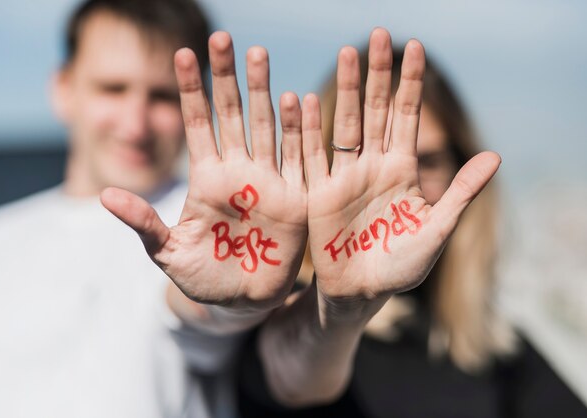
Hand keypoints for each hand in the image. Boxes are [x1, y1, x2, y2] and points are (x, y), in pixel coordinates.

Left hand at [102, 32, 306, 310]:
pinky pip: (299, 159)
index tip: (184, 52)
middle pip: (233, 115)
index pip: (198, 124)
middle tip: (223, 37)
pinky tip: (297, 100)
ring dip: (263, 91)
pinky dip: (299, 131)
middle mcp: (239, 172)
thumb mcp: (167, 252)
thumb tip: (104, 196)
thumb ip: (143, 223)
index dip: (191, 90)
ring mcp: (269, 182)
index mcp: (207, 178)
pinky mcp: (295, 199)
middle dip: (228, 77)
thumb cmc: (201, 277)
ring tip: (258, 54)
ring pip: (267, 126)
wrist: (241, 301)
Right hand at [302, 28, 500, 318]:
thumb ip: (460, 192)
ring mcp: (344, 176)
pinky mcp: (319, 192)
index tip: (415, 47)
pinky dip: (308, 129)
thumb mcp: (437, 229)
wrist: (362, 293)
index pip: (407, 116)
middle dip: (378, 73)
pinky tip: (305, 99)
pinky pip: (312, 156)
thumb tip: (495, 156)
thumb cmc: (402, 266)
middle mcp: (372, 165)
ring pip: (345, 123)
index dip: (412, 83)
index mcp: (401, 169)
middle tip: (377, 35)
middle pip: (376, 110)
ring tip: (346, 54)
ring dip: (345, 90)